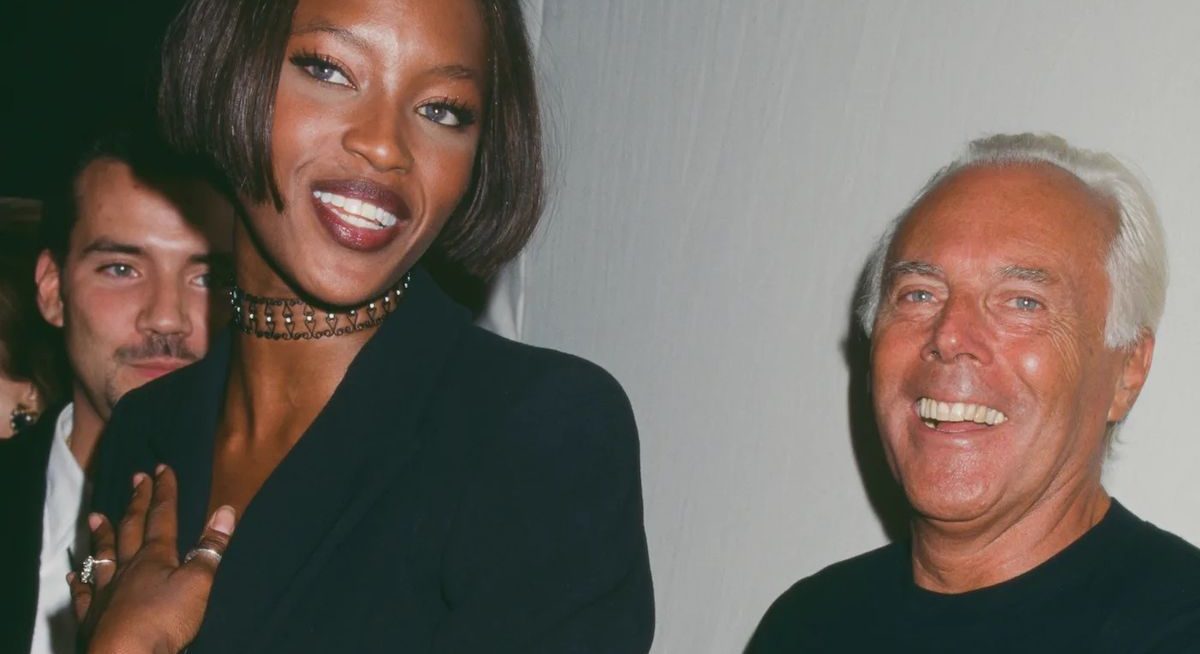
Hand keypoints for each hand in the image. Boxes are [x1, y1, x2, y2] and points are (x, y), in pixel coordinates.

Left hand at [70, 465, 236, 653]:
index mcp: (156, 557)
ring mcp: (107, 591)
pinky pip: (85, 594)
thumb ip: (211, 547)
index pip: (162, 517)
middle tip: (135, 479)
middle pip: (132, 529)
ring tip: (95, 515)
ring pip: (104, 556)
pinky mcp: (93, 617)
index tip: (161, 468)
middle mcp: (128, 568)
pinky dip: (80, 582)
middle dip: (137, 503)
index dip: (164, 492)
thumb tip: (226, 510)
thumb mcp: (198, 582)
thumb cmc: (165, 619)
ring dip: (102, 535)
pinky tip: (75, 573)